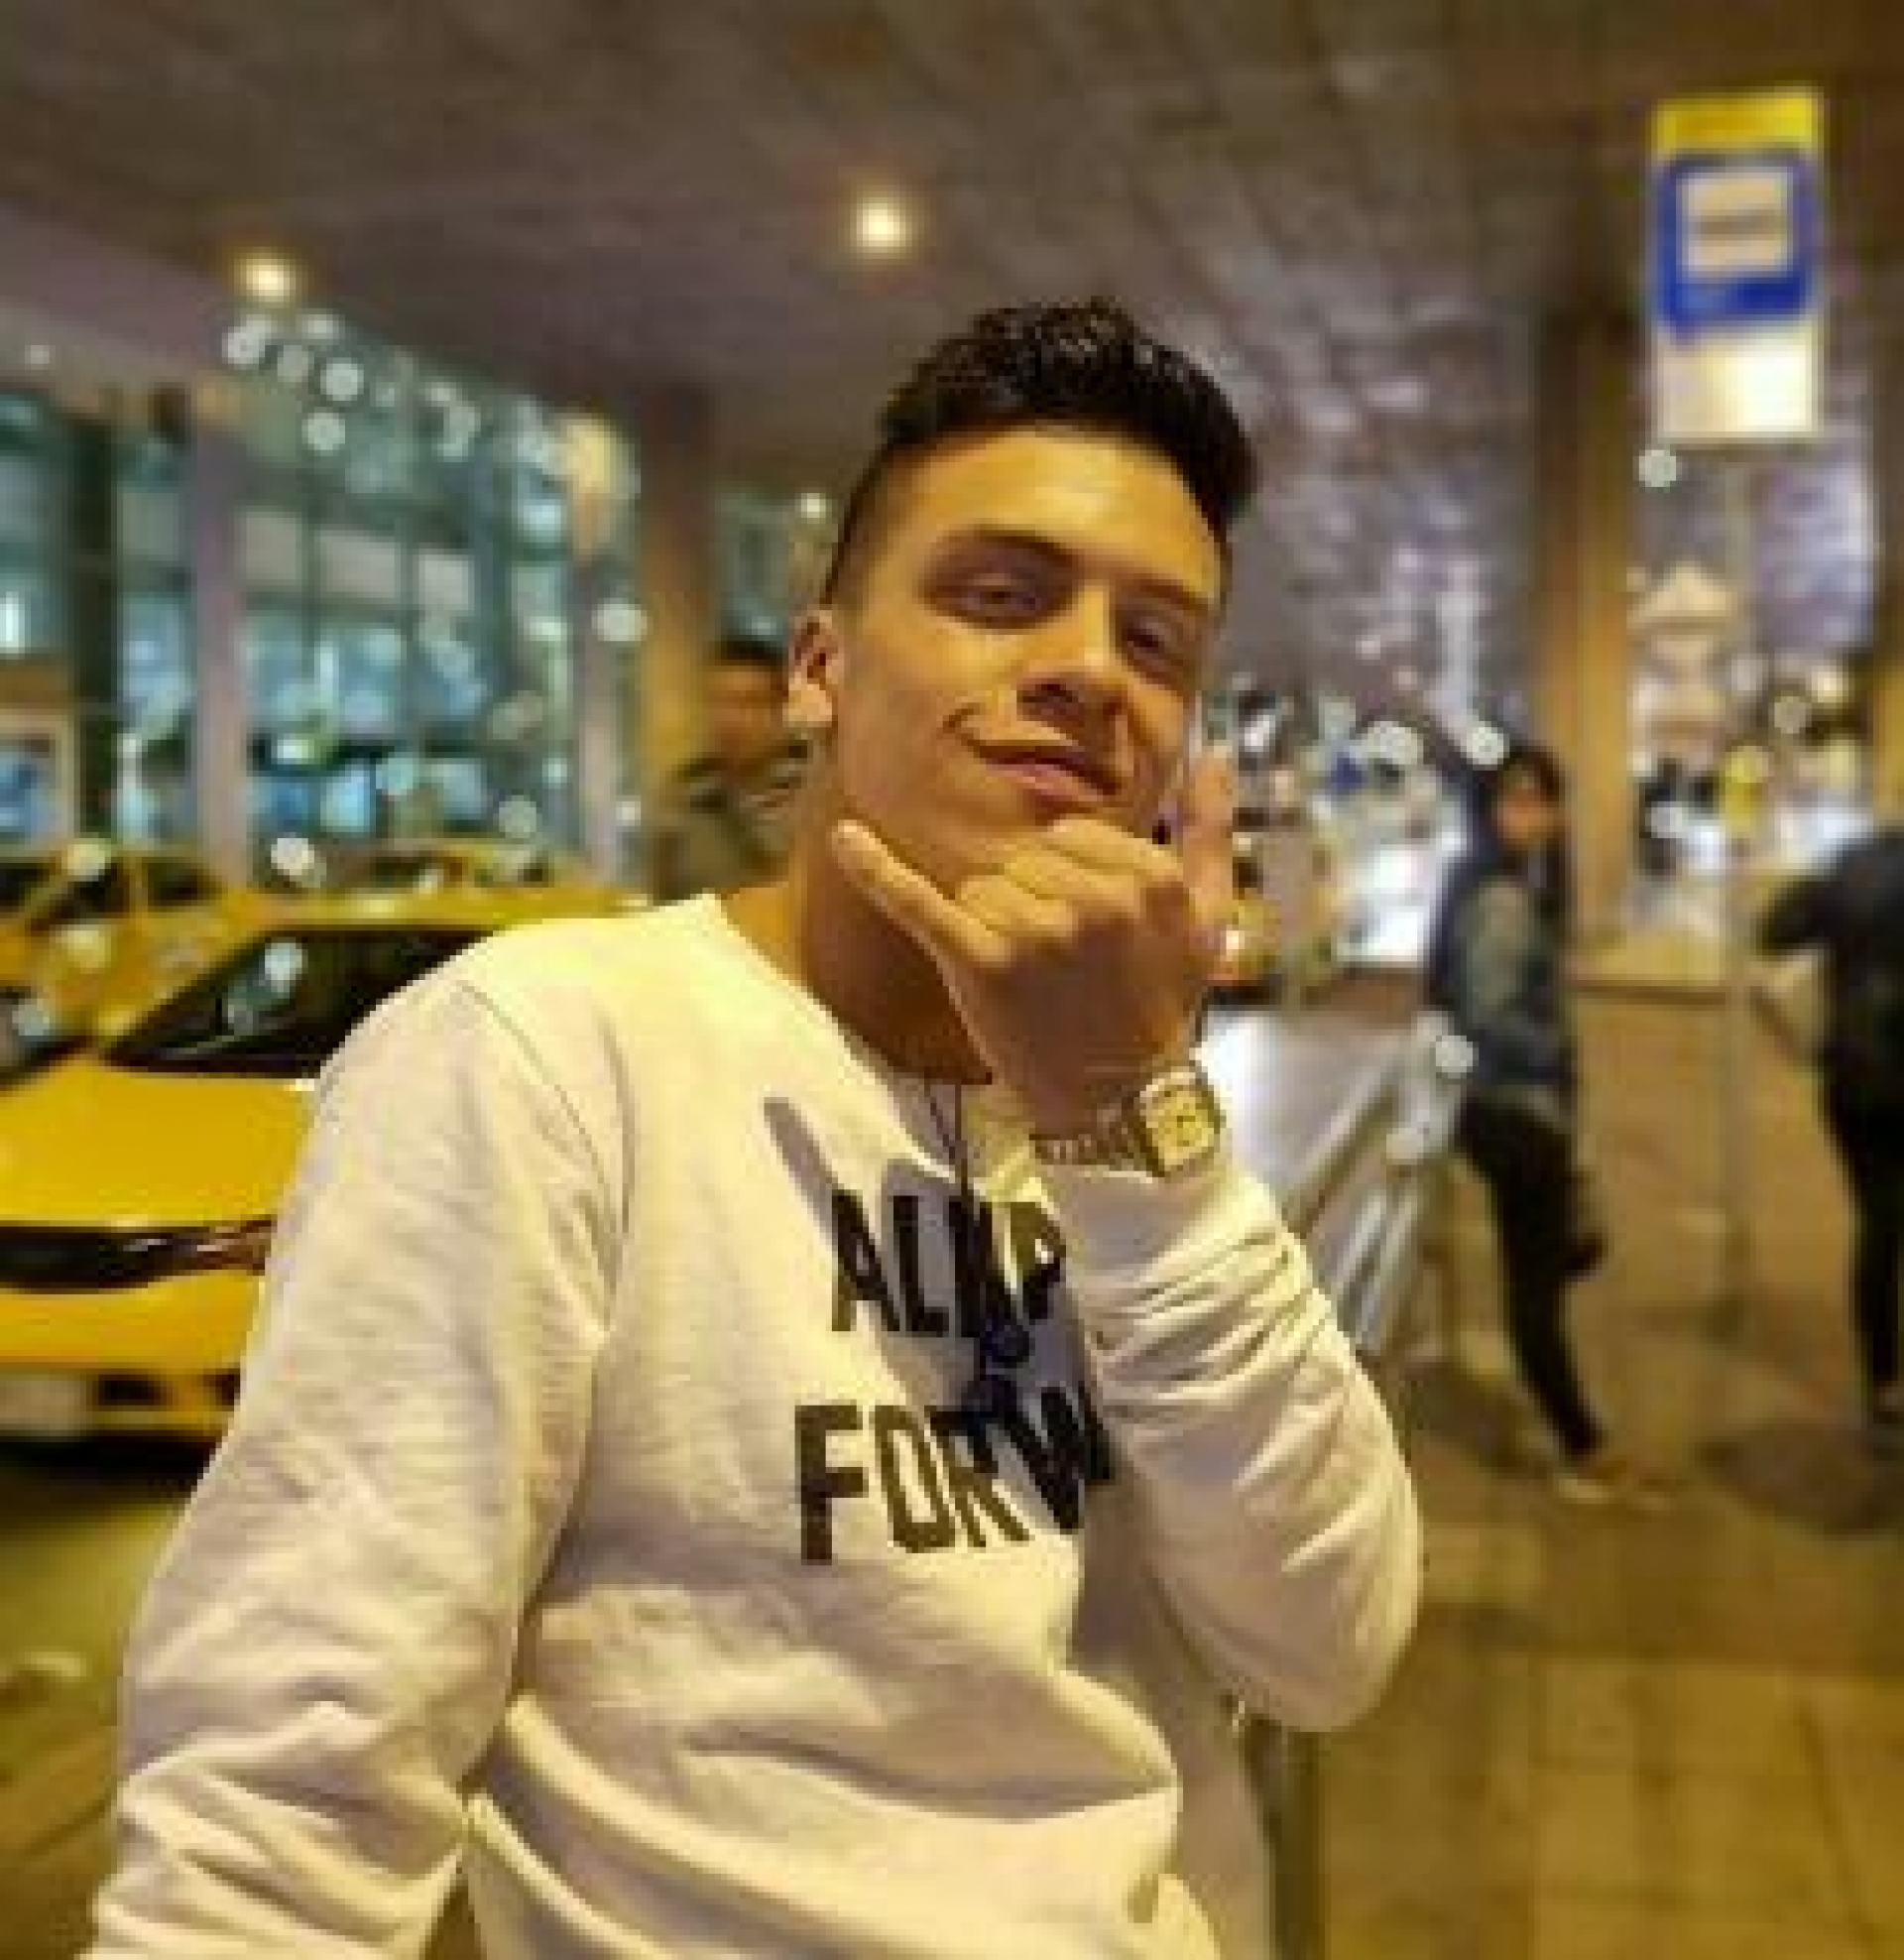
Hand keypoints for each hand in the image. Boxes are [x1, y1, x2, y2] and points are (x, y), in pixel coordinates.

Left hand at [832, 751, 1235, 1129]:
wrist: (1121, 1100)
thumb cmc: (1161, 1004)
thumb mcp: (1209, 919)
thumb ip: (1212, 832)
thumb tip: (1214, 755)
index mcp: (1148, 874)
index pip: (1070, 836)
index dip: (1068, 878)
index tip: (1089, 930)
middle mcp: (1093, 895)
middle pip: (1023, 859)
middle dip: (1030, 901)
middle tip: (1061, 964)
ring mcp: (1034, 928)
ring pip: (981, 885)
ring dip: (992, 925)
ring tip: (1030, 979)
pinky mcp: (981, 961)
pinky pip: (921, 901)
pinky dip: (878, 870)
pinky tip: (844, 838)